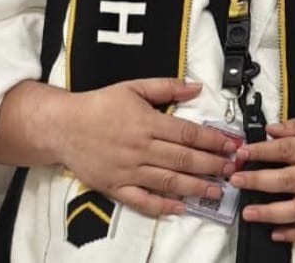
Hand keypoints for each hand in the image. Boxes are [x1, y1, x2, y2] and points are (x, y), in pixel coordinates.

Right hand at [60, 79, 237, 217]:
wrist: (63, 126)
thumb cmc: (99, 105)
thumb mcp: (133, 87)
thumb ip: (166, 87)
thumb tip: (196, 86)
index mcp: (147, 122)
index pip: (188, 133)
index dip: (213, 140)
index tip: (231, 145)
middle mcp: (141, 148)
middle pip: (184, 159)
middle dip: (212, 165)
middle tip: (232, 170)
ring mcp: (129, 170)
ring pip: (168, 181)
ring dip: (196, 187)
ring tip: (217, 191)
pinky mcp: (116, 187)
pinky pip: (142, 200)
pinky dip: (162, 206)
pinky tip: (180, 208)